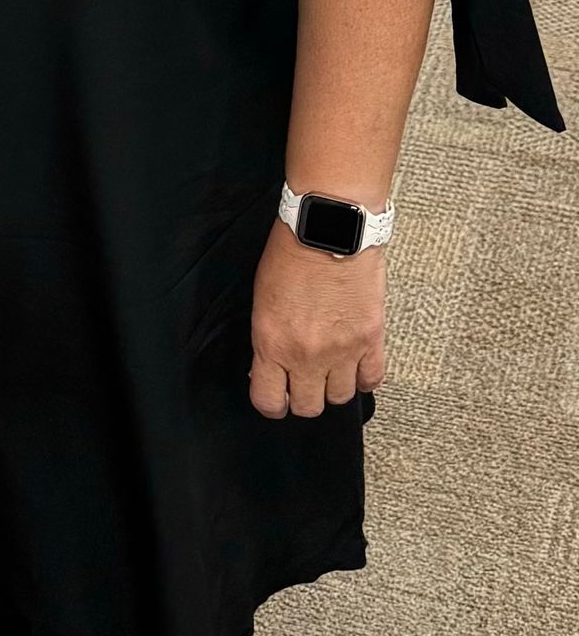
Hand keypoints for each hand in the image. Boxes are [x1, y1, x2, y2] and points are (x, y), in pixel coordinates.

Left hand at [248, 220, 386, 417]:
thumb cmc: (291, 253)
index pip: (269, 400)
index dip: (272, 403)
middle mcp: (307, 354)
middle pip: (309, 407)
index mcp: (272, 343)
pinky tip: (357, 368)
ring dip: (334, 388)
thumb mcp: (262, 301)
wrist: (328, 229)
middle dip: (303, 399)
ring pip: (342, 398)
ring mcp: (343, 350)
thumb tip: (270, 364)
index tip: (276, 398)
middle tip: (303, 384)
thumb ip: (267, 339)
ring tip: (330, 372)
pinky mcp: (371, 339)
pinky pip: (372, 379)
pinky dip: (365, 378)